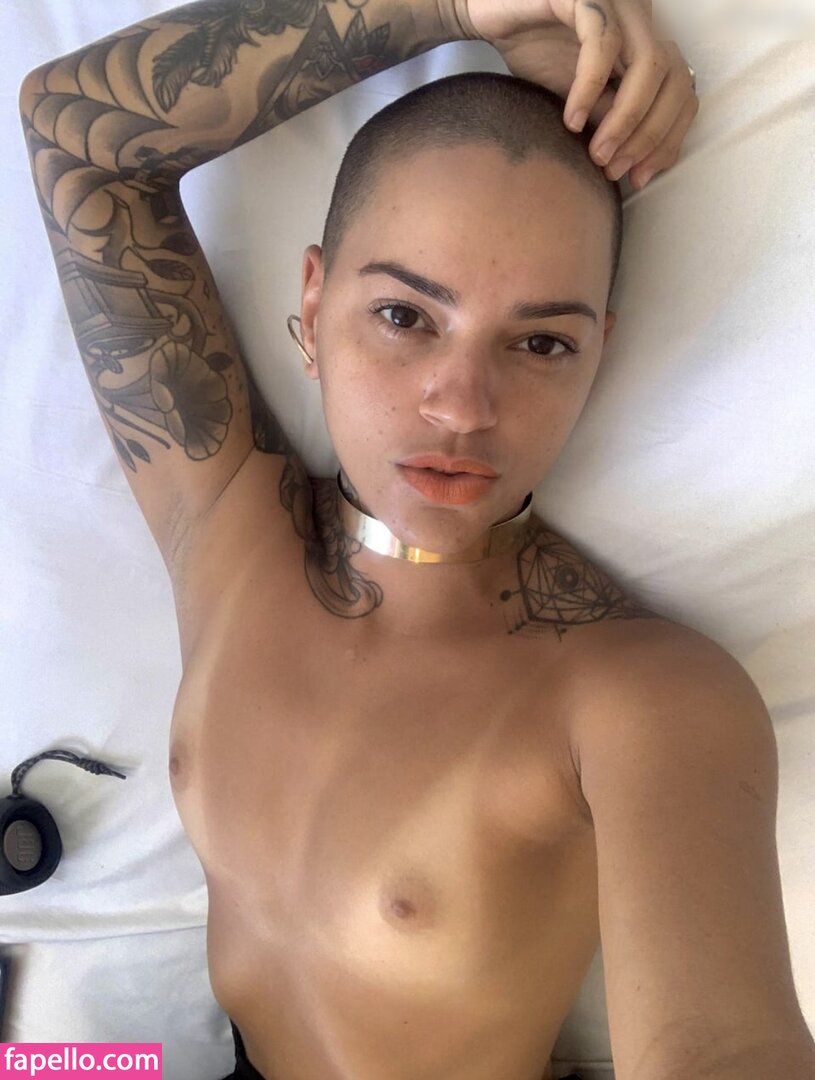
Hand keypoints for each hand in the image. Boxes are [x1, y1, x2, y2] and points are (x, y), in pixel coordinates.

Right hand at [445, 0, 698, 188]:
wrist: (492, 15)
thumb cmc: (536, 54)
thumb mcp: (580, 99)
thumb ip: (608, 120)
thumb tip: (631, 164)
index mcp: (646, 44)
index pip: (682, 92)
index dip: (668, 139)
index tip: (638, 178)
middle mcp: (641, 20)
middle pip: (674, 79)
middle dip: (649, 135)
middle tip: (614, 169)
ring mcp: (618, 5)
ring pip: (648, 63)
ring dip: (626, 118)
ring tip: (596, 154)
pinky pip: (601, 43)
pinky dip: (590, 88)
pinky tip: (572, 119)